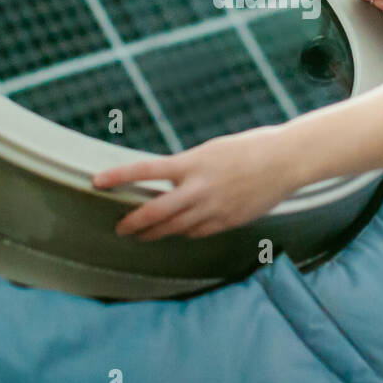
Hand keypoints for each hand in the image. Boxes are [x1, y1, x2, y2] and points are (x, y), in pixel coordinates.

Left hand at [92, 125, 299, 239]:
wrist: (286, 160)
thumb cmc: (250, 148)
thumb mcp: (212, 151)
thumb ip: (189, 167)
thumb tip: (170, 181)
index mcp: (192, 163)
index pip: (145, 170)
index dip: (118, 176)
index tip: (96, 181)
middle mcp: (198, 188)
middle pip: (155, 212)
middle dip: (133, 223)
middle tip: (120, 228)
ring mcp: (213, 208)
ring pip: (174, 228)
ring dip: (155, 233)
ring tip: (143, 235)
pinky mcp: (227, 222)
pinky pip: (198, 232)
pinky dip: (185, 232)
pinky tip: (180, 232)